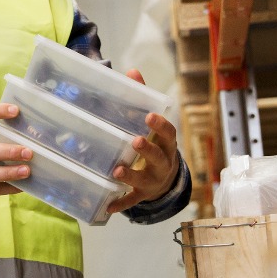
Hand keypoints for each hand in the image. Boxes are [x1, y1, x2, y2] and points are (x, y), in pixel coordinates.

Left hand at [105, 69, 181, 214]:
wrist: (166, 181)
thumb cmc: (155, 145)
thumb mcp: (152, 125)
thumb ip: (143, 98)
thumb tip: (132, 71)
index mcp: (166, 145)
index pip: (168, 134)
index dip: (160, 125)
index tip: (149, 116)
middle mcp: (163, 164)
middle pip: (159, 157)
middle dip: (148, 150)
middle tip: (135, 141)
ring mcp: (153, 181)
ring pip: (145, 181)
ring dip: (131, 176)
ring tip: (117, 170)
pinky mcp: (142, 195)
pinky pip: (131, 201)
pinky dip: (120, 204)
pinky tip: (107, 206)